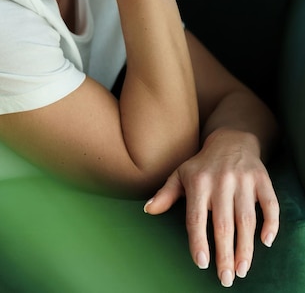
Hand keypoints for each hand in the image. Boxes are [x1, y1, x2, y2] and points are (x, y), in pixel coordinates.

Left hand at [143, 128, 279, 286]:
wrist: (231, 140)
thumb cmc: (203, 165)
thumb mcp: (181, 174)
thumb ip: (166, 194)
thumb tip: (148, 209)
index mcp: (198, 182)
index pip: (197, 217)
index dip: (198, 240)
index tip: (201, 262)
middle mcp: (221, 181)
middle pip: (223, 224)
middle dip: (225, 254)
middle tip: (226, 278)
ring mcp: (243, 180)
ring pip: (246, 219)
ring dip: (246, 247)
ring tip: (242, 270)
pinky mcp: (262, 179)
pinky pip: (269, 204)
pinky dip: (271, 223)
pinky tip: (266, 241)